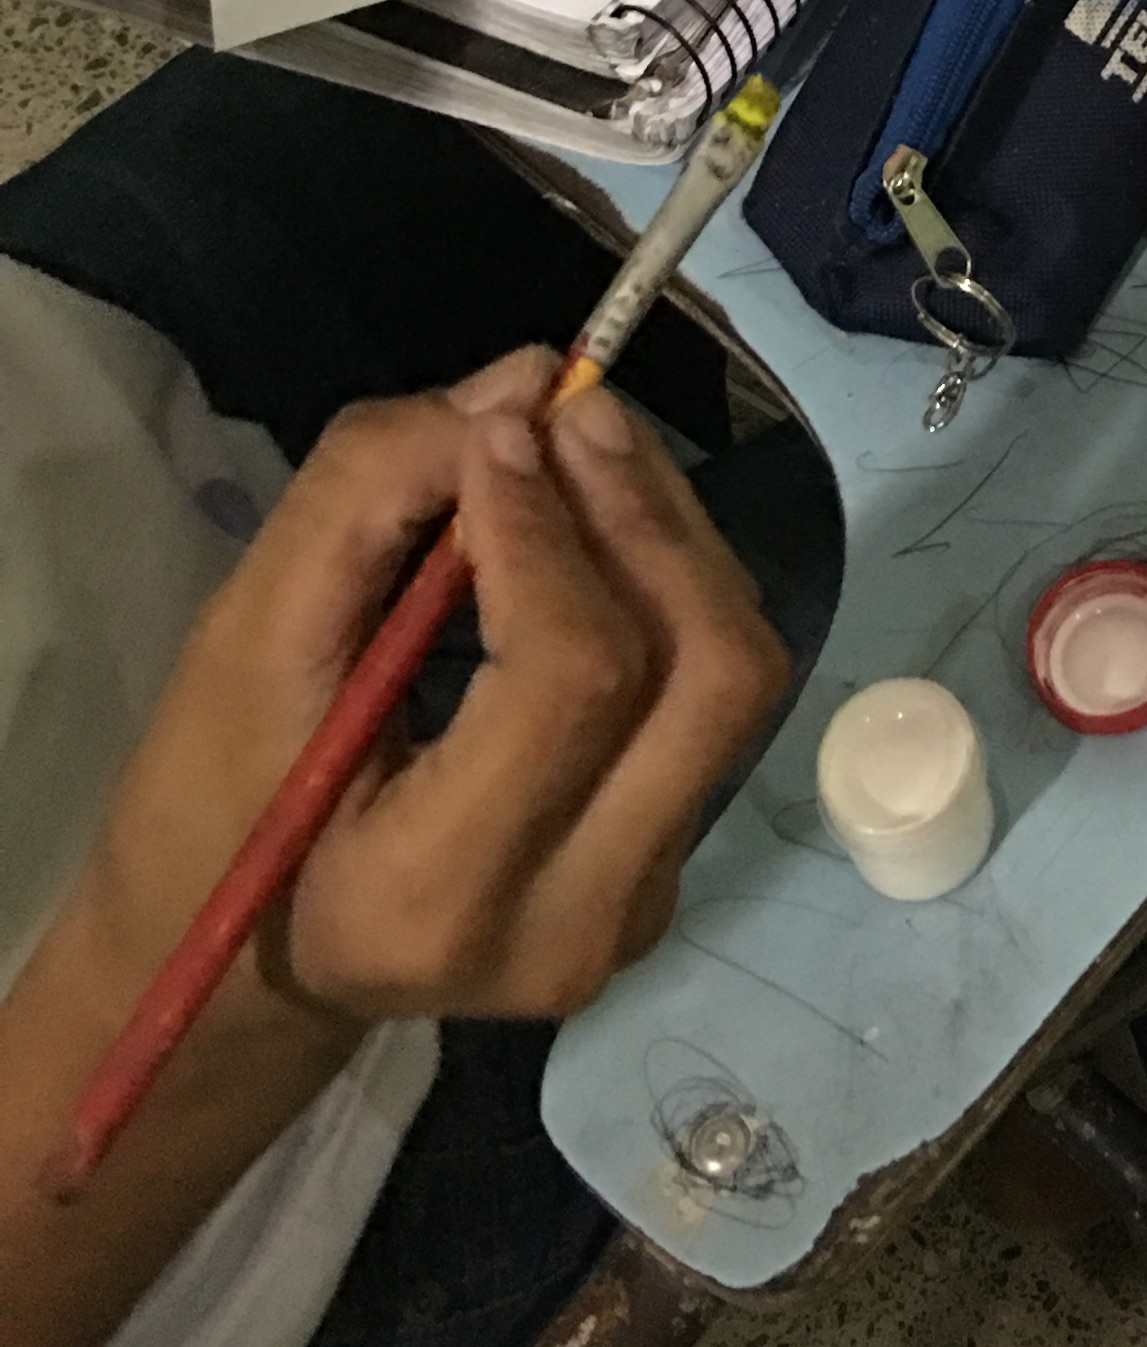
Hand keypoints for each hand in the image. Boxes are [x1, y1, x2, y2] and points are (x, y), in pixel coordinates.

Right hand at [72, 350, 787, 1038]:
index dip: (552, 526)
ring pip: (732, 680)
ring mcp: (638, 911)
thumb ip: (369, 497)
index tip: (498, 429)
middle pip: (706, 676)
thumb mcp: (245, 642)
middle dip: (647, 514)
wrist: (244, 968)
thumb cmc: (213, 803)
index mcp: (429, 901)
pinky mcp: (667, 876)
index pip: (573, 676)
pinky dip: (670, 590)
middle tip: (573, 410)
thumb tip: (529, 378)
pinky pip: (712, 706)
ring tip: (589, 448)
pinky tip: (599, 533)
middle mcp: (570, 926)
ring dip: (672, 536)